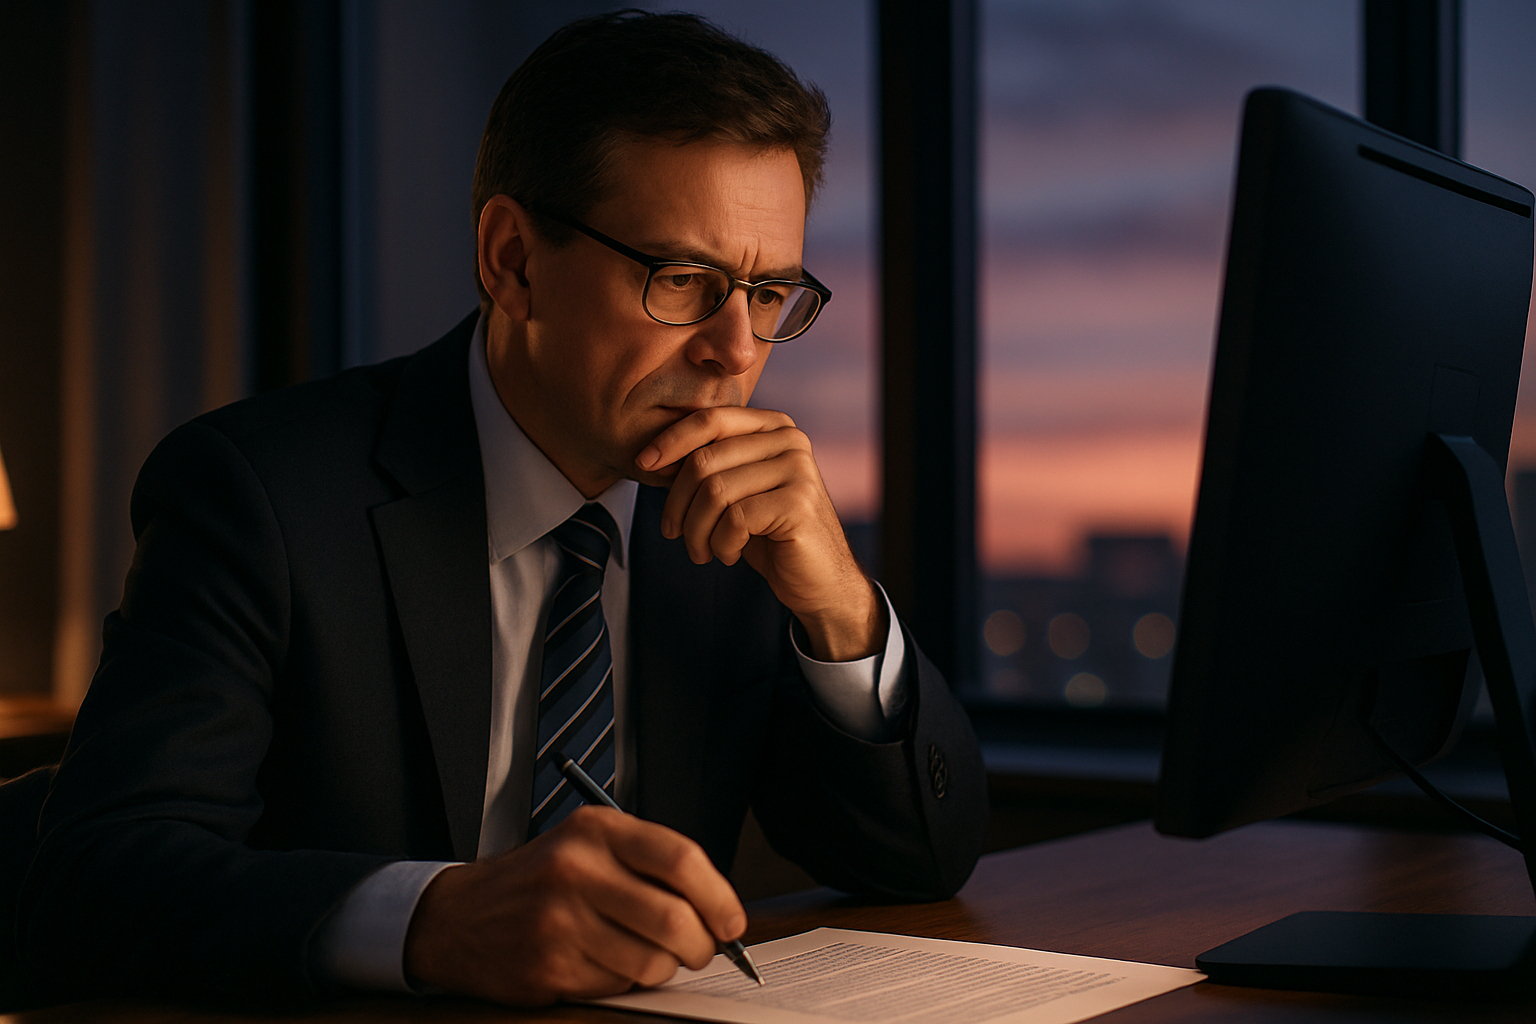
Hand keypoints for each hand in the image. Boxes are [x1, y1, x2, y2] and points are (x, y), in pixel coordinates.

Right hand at [402, 806, 744, 1005]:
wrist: (459, 917)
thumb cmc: (538, 881)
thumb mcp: (588, 846)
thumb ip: (648, 865)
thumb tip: (716, 908)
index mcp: (596, 830)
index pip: (681, 858)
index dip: (719, 897)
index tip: (731, 921)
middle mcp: (576, 869)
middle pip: (674, 918)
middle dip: (701, 946)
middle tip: (699, 950)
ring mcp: (559, 920)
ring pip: (651, 961)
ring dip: (663, 969)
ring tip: (646, 957)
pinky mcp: (548, 966)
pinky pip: (617, 986)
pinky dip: (623, 982)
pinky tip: (602, 963)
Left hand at [634, 406, 885, 661]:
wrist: (818, 579)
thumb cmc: (769, 534)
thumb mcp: (738, 490)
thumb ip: (711, 464)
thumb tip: (652, 455)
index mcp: (774, 426)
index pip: (710, 419)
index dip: (671, 440)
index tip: (643, 465)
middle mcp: (790, 440)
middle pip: (706, 460)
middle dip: (678, 503)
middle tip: (674, 533)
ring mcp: (798, 470)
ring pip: (715, 492)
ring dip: (696, 530)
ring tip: (702, 551)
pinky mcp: (799, 504)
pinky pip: (735, 520)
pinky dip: (721, 544)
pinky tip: (729, 555)